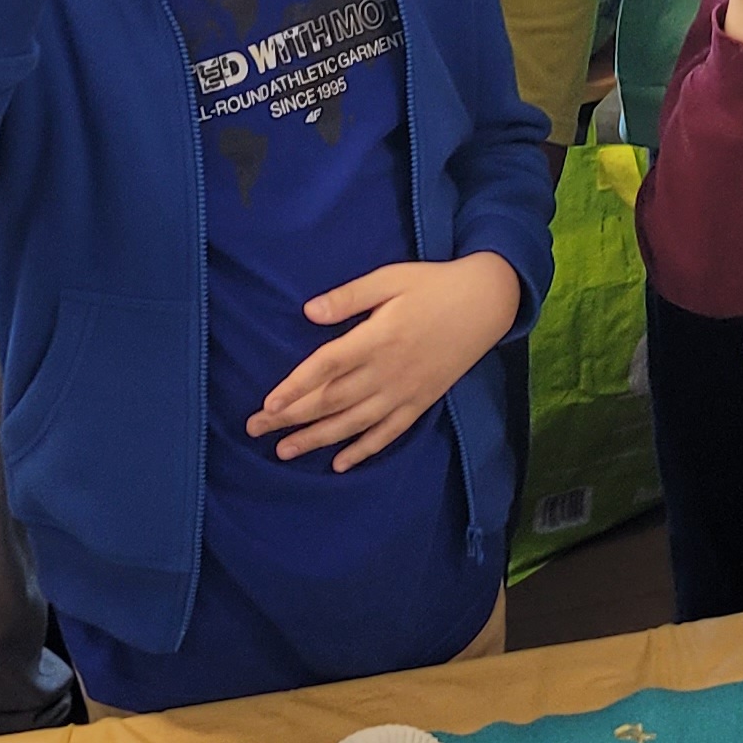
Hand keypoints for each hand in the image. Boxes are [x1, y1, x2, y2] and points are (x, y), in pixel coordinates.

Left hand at [250, 252, 520, 470]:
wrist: (487, 303)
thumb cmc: (433, 285)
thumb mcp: (389, 279)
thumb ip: (348, 298)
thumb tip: (308, 312)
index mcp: (377, 338)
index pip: (326, 367)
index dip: (295, 387)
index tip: (267, 404)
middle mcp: (388, 371)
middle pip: (331, 400)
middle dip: (291, 418)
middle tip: (254, 431)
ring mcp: (405, 392)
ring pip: (354, 423)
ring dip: (316, 439)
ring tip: (284, 451)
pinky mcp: (421, 402)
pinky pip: (388, 433)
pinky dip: (363, 451)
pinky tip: (339, 464)